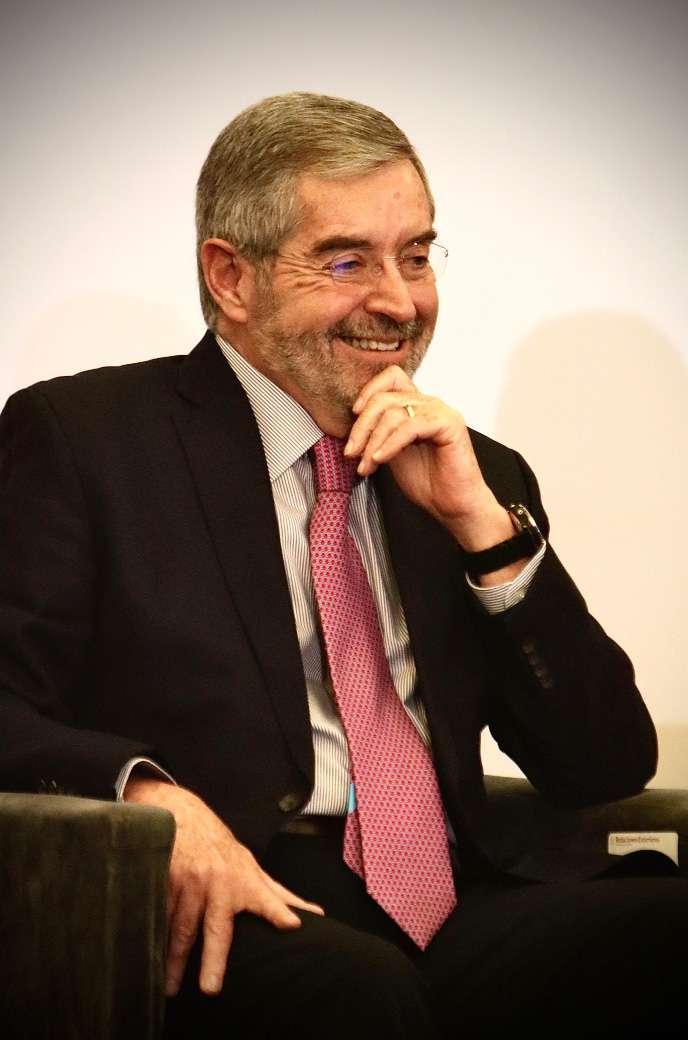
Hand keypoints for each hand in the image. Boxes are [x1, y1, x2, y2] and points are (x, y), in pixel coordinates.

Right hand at [124, 778, 323, 995]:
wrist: (185, 819)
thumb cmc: (225, 852)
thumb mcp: (253, 870)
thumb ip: (278, 897)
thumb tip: (316, 914)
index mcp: (244, 880)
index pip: (266, 898)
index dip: (278, 911)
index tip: (291, 924)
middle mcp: (218, 882)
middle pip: (215, 926)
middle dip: (213, 958)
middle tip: (211, 988)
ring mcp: (189, 884)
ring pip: (180, 927)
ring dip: (174, 959)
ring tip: (171, 987)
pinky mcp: (165, 883)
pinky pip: (160, 916)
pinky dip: (155, 937)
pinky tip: (151, 956)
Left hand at [345, 366, 519, 571]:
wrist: (453, 506)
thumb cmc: (427, 482)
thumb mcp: (391, 452)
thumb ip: (378, 434)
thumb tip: (353, 426)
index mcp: (417, 406)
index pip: (391, 378)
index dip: (368, 391)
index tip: (353, 416)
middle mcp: (429, 404)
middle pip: (384, 397)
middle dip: (362, 426)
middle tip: (351, 453)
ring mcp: (440, 412)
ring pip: (393, 412)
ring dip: (372, 441)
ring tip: (366, 466)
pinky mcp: (449, 424)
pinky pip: (410, 426)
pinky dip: (390, 443)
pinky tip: (380, 460)